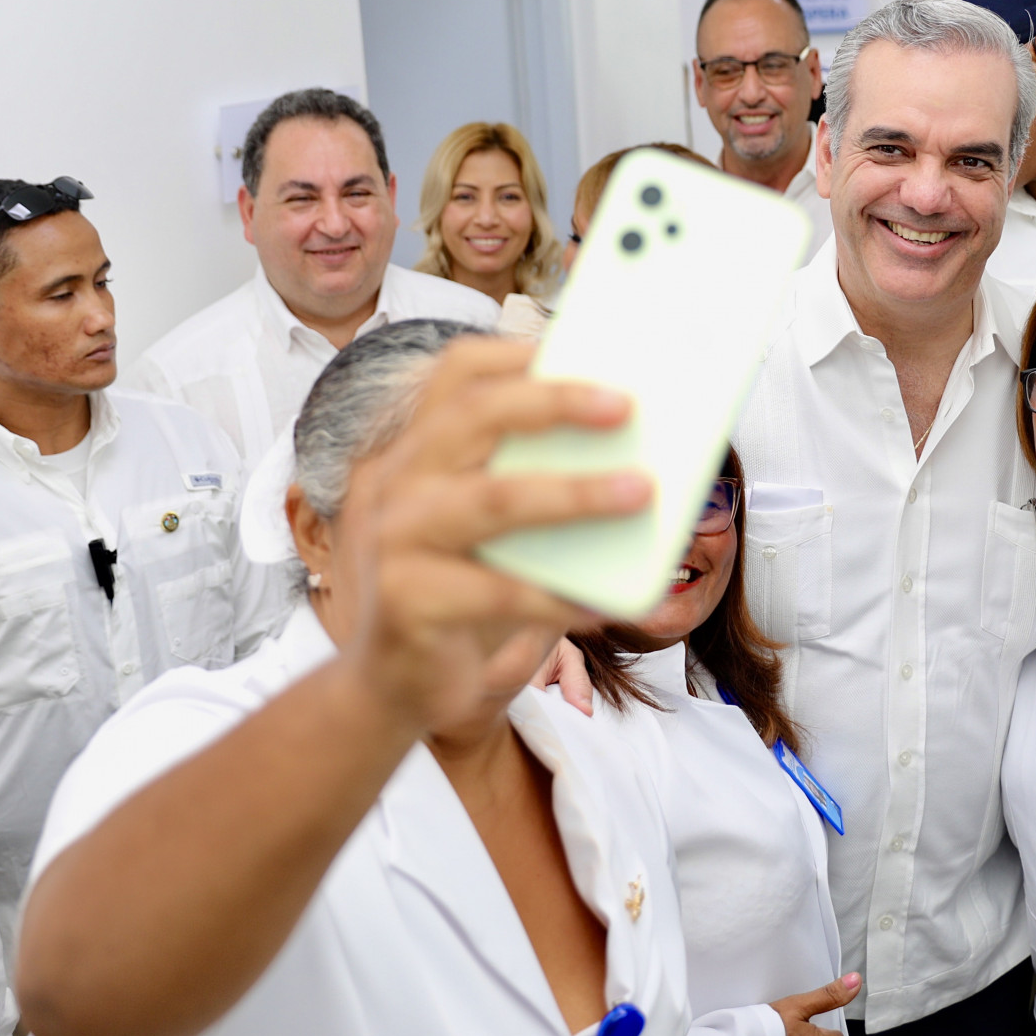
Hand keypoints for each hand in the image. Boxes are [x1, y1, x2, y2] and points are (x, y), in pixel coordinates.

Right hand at [333, 337, 649, 733]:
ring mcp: (396, 540)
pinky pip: (497, 591)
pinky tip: (604, 604)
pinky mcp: (407, 601)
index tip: (584, 348)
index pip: (457, 376)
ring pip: (491, 500)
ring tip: (639, 493)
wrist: (397, 687)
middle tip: (626, 406)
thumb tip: (637, 458)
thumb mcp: (497, 533)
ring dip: (575, 494)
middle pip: (473, 417)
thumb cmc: (466, 596)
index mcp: (419, 451)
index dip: (518, 354)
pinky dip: (557, 596)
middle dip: (554, 403)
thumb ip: (535, 486)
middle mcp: (398, 482)